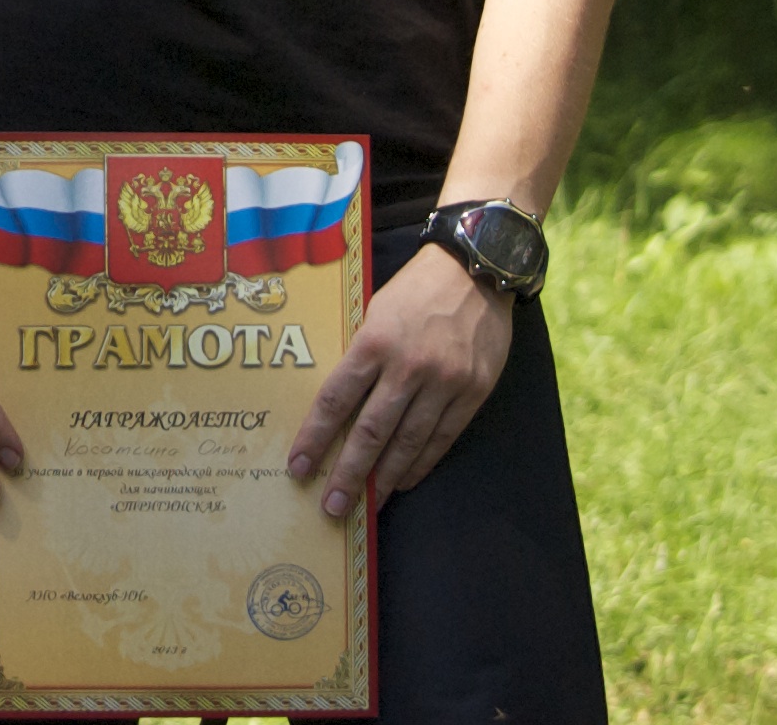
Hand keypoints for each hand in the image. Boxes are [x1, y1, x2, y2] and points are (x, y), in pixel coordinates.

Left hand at [288, 242, 511, 518]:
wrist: (477, 269)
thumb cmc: (417, 288)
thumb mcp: (376, 310)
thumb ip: (362, 354)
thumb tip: (340, 402)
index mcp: (375, 341)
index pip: (337, 399)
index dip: (315, 437)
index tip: (299, 466)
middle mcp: (408, 366)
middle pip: (371, 432)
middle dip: (348, 474)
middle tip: (331, 507)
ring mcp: (444, 382)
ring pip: (408, 443)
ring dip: (385, 479)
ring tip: (367, 505)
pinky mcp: (473, 392)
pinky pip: (442, 439)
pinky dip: (421, 464)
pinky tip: (405, 481)